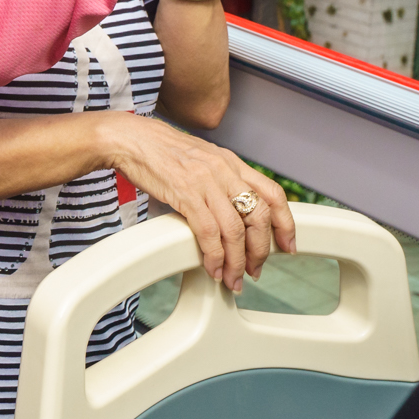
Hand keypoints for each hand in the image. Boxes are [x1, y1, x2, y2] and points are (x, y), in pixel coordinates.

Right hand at [99, 113, 295, 289]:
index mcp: (231, 162)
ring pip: (235, 230)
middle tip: (254, 270)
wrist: (131, 139)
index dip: (286, 223)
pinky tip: (212, 267)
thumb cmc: (160, 151)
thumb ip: (221, 181)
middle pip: (259, 216)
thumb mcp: (202, 159)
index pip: (273, 193)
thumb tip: (232, 211)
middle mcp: (224, 170)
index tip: (287, 245)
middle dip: (261, 250)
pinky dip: (214, 256)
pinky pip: (208, 232)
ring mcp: (206, 182)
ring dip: (236, 261)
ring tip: (232, 278)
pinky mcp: (186, 194)